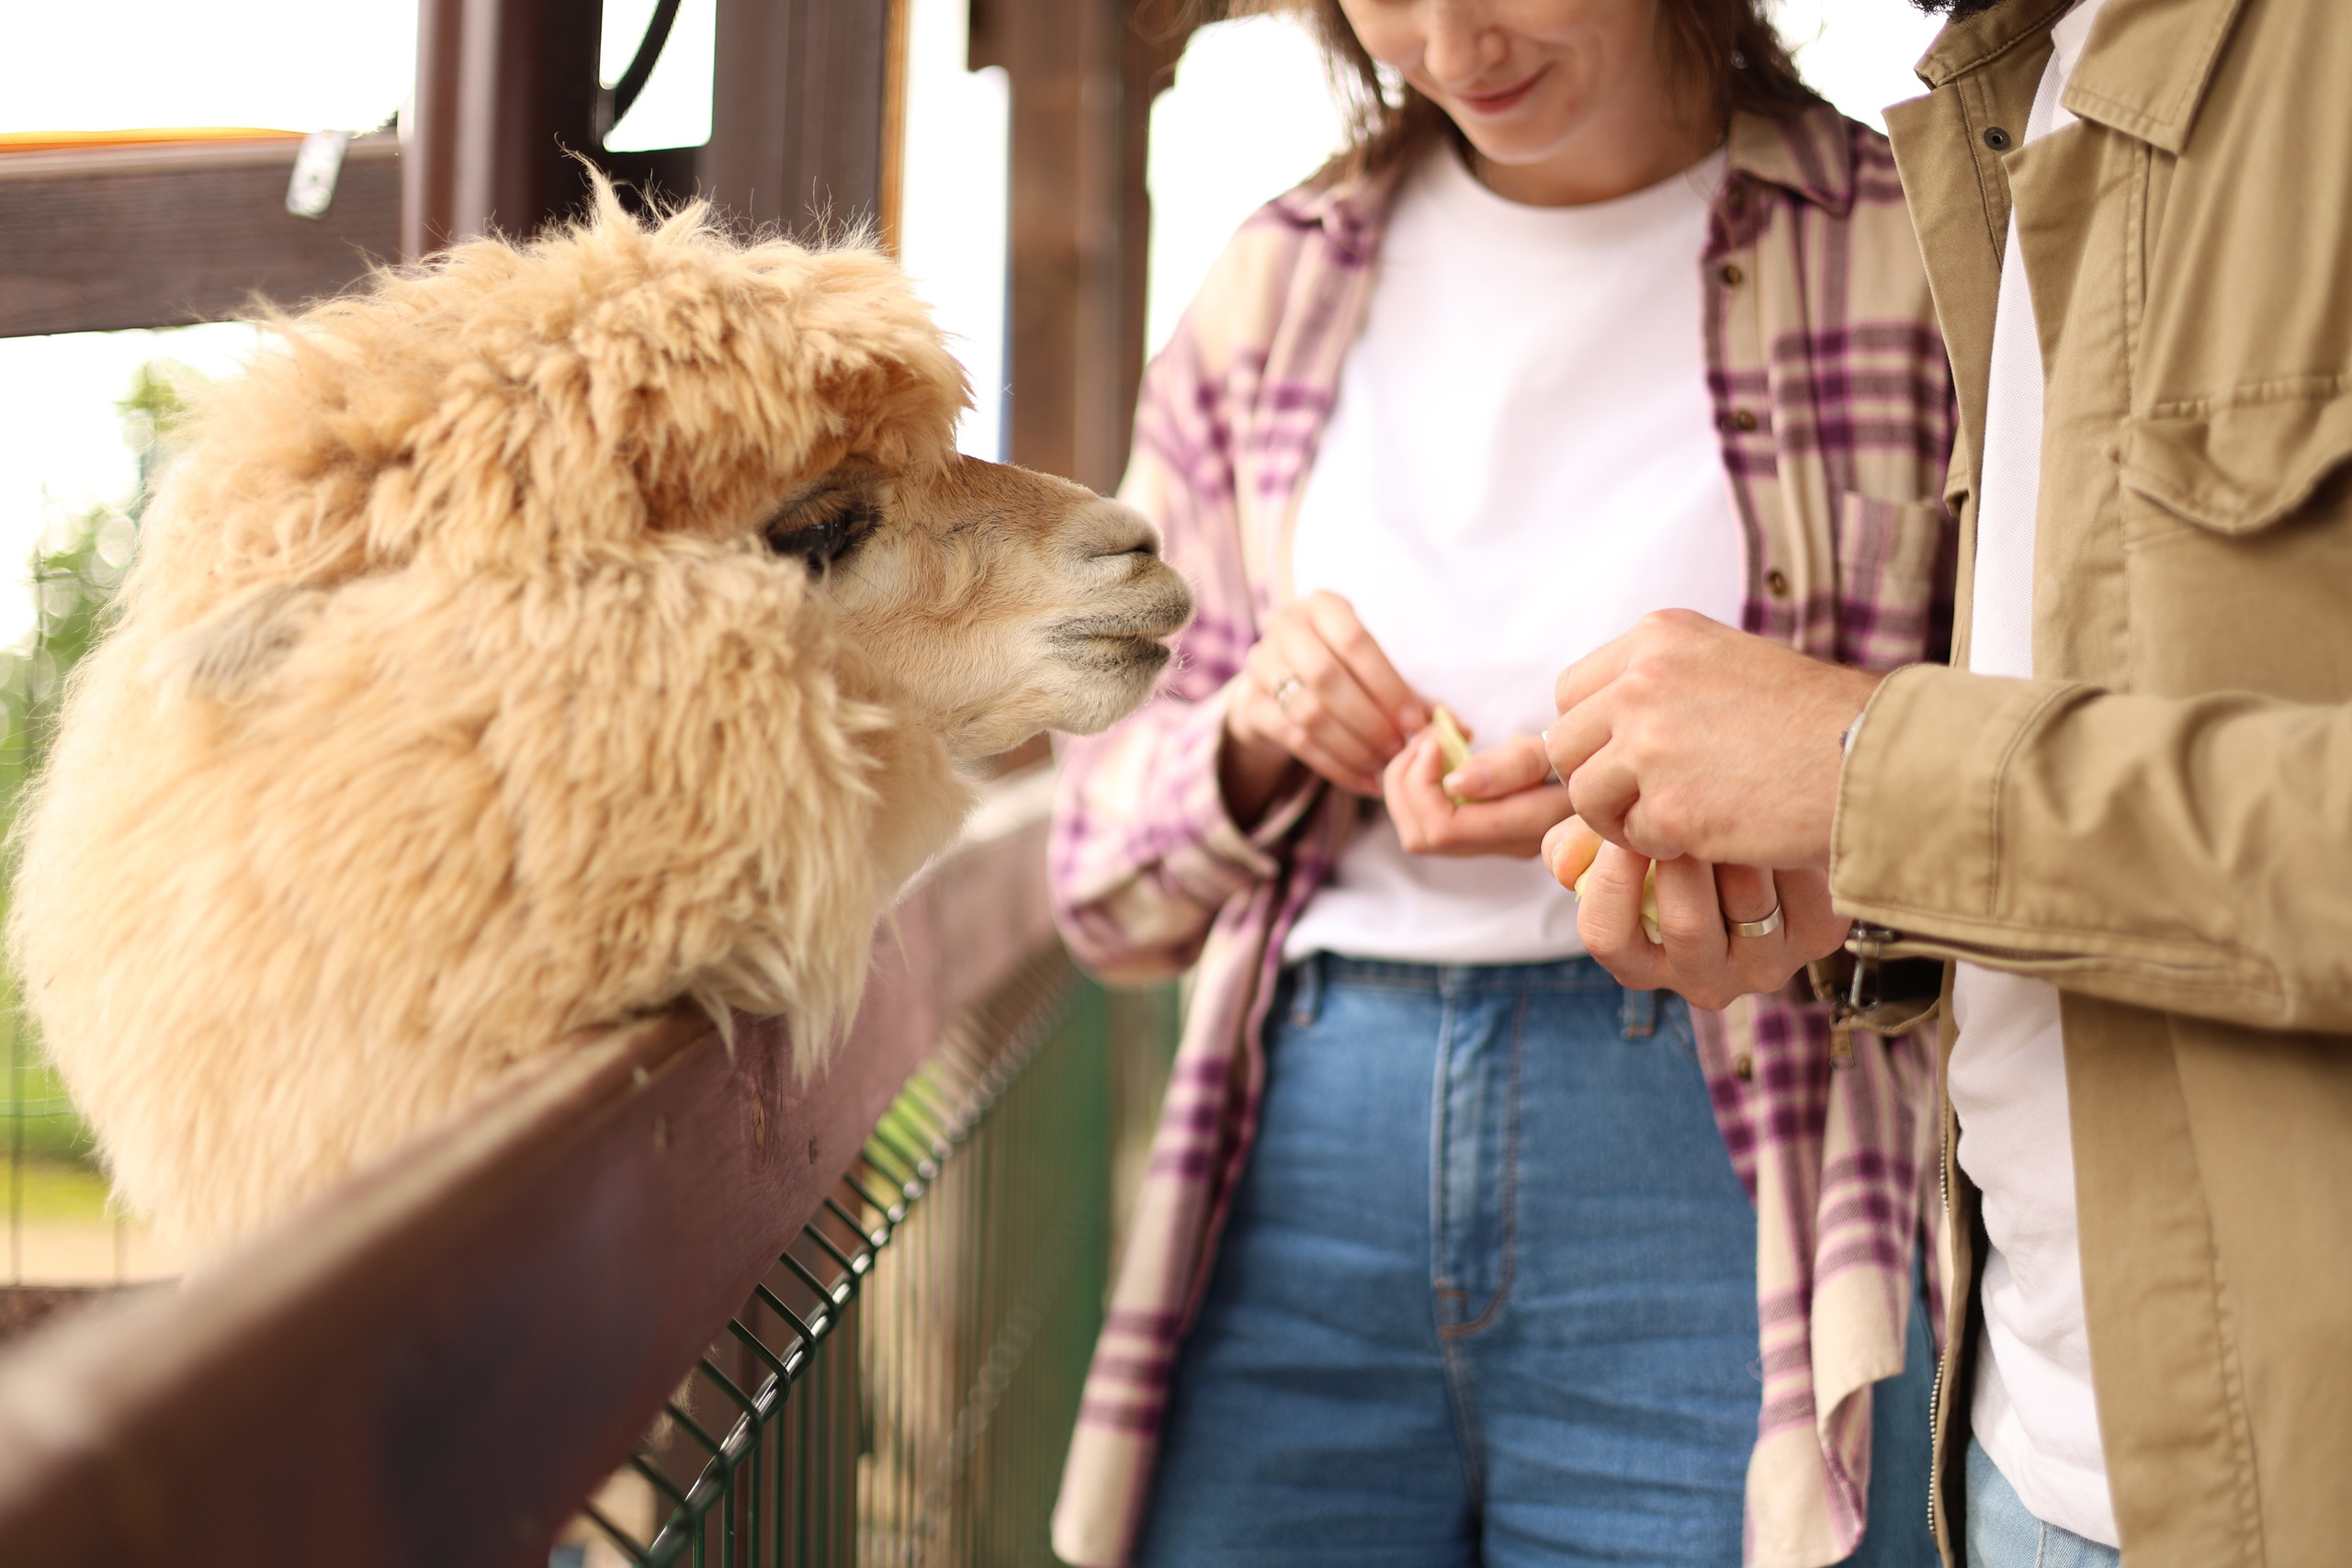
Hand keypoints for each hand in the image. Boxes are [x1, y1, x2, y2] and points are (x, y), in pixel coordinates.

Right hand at [1223, 591, 1426, 824]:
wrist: (1275, 686)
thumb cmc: (1341, 673)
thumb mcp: (1373, 672)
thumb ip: (1413, 697)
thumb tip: (1463, 730)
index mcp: (1322, 606)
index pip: (1355, 641)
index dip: (1387, 685)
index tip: (1415, 723)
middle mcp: (1285, 628)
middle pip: (1327, 677)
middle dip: (1369, 720)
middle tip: (1399, 750)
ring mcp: (1260, 667)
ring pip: (1309, 712)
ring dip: (1352, 746)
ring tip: (1383, 768)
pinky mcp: (1251, 706)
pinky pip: (1295, 741)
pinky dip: (1335, 766)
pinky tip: (1364, 782)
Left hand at [1386, 729, 1571, 857]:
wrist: (1604, 760)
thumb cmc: (1586, 747)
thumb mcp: (1558, 745)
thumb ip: (1515, 764)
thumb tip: (1455, 782)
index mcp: (1527, 827)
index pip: (1444, 828)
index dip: (1422, 783)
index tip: (1436, 739)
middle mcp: (1508, 844)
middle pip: (1421, 837)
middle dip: (1405, 782)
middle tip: (1427, 736)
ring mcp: (1496, 842)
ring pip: (1418, 832)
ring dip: (1407, 783)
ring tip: (1430, 741)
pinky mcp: (1487, 829)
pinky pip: (1431, 820)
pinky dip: (1419, 785)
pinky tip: (1439, 754)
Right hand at [1542, 817, 1850, 1008]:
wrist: (1763, 834)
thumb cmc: (1673, 840)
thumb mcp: (1616, 842)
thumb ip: (1580, 844)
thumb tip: (1562, 861)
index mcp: (1642, 963)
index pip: (1606, 936)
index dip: (1608, 879)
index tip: (1623, 826)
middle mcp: (1702, 979)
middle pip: (1683, 924)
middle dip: (1678, 851)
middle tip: (1683, 796)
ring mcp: (1764, 965)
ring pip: (1745, 904)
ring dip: (1735, 840)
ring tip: (1732, 795)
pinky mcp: (1818, 938)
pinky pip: (1800, 893)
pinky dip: (1784, 847)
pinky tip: (1775, 813)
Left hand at [1544, 610, 1881, 867]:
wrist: (1875, 759)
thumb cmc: (1816, 720)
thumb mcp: (1731, 664)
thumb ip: (1666, 683)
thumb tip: (1603, 722)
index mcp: (1659, 636)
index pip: (1573, 690)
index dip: (1591, 733)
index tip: (1623, 758)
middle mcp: (1644, 679)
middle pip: (1564, 742)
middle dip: (1595, 778)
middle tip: (1642, 800)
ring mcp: (1651, 741)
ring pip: (1583, 793)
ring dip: (1619, 817)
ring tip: (1674, 821)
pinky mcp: (1669, 804)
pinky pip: (1628, 836)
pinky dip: (1660, 845)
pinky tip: (1708, 835)